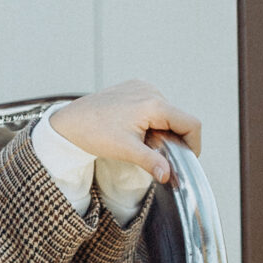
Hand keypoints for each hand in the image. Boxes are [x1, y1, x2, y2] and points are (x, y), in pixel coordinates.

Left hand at [48, 79, 200, 185]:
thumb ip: (152, 162)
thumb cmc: (94, 132)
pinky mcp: (134, 87)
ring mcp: (142, 86)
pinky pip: (154, 104)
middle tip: (158, 153)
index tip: (186, 159)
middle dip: (174, 138)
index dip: (193, 144)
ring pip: (168, 112)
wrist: (69, 122)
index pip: (190, 123)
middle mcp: (150, 90)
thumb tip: (168, 175)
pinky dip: (152, 119)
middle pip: (179, 118)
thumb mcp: (126, 150)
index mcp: (153, 104)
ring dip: (163, 129)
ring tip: (143, 141)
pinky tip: (135, 129)